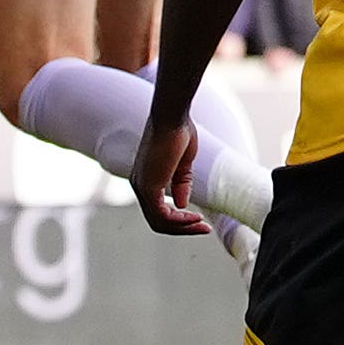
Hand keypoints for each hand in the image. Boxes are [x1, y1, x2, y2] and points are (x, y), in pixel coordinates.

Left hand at [134, 118, 212, 237]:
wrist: (172, 116)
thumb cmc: (178, 132)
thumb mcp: (182, 164)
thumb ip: (180, 184)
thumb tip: (181, 204)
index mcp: (146, 179)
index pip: (159, 210)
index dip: (180, 220)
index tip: (200, 219)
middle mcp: (139, 184)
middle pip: (157, 220)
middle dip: (182, 228)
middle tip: (204, 227)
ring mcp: (142, 186)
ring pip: (159, 222)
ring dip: (183, 227)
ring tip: (202, 225)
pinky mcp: (148, 185)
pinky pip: (161, 215)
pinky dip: (179, 221)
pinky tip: (194, 218)